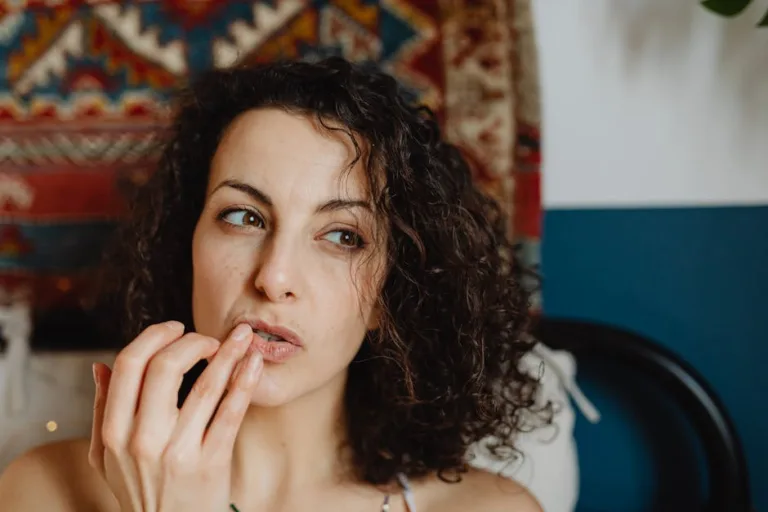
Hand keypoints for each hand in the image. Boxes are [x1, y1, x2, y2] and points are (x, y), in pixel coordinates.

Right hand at [89, 321, 262, 510]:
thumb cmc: (141, 490)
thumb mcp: (106, 456)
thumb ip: (101, 410)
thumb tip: (100, 366)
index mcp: (114, 432)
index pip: (130, 365)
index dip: (154, 337)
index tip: (175, 329)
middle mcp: (143, 440)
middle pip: (165, 368)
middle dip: (191, 341)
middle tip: (208, 338)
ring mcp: (179, 451)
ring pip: (205, 387)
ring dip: (228, 353)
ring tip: (242, 336)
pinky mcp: (211, 462)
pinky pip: (231, 412)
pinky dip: (245, 382)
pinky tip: (253, 363)